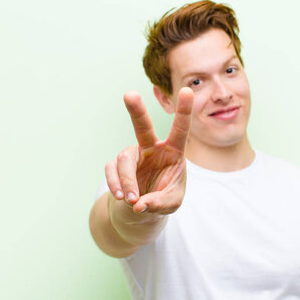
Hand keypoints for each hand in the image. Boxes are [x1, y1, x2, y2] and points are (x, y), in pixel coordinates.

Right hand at [105, 87, 192, 213]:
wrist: (141, 208)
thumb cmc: (163, 200)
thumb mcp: (171, 203)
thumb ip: (159, 203)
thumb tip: (137, 204)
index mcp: (173, 151)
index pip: (180, 130)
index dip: (184, 111)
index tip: (187, 91)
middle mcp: (152, 148)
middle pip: (142, 126)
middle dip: (136, 110)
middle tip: (129, 94)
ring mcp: (133, 155)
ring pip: (125, 158)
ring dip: (127, 180)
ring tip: (131, 199)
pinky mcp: (116, 165)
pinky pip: (112, 169)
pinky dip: (116, 184)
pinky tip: (121, 196)